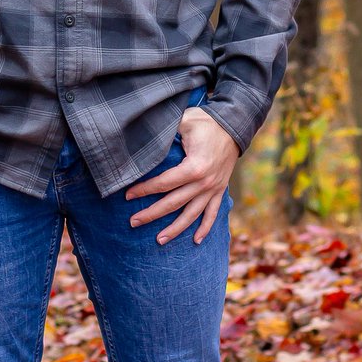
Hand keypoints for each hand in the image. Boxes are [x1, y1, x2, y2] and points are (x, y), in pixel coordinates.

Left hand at [125, 108, 237, 244]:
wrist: (234, 126)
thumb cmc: (205, 122)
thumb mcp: (185, 121)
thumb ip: (167, 131)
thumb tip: (145, 136)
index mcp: (194, 167)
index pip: (164, 183)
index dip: (144, 190)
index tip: (128, 195)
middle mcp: (204, 183)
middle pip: (173, 203)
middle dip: (151, 214)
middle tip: (133, 222)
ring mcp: (213, 189)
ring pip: (191, 214)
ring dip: (175, 229)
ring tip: (159, 240)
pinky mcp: (220, 190)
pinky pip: (212, 213)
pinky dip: (205, 228)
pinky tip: (196, 241)